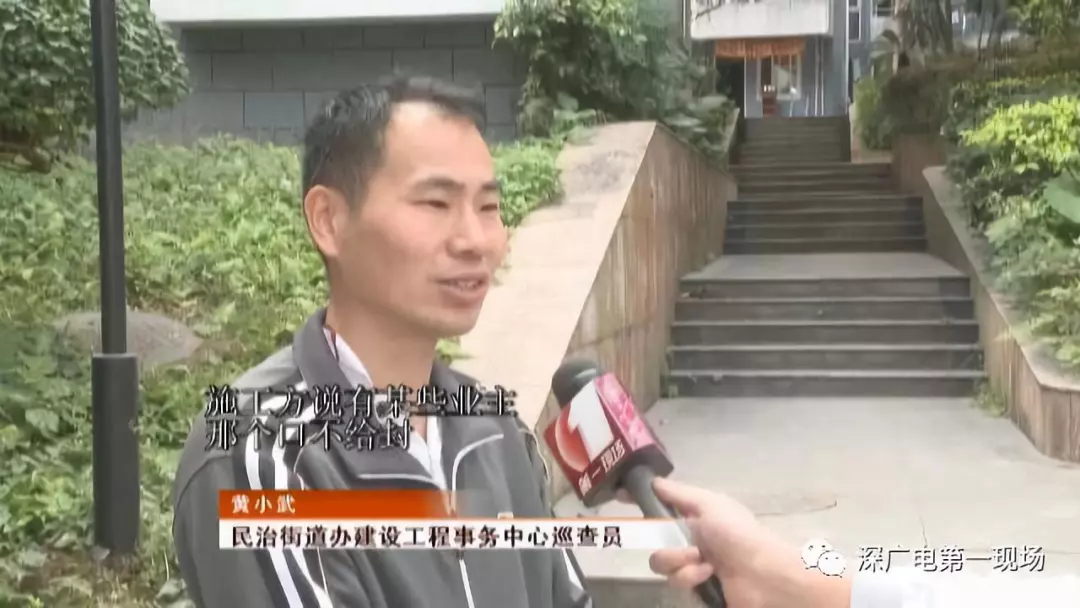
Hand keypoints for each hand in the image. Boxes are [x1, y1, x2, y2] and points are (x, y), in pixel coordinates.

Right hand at [622, 478, 850, 607]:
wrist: (763, 575)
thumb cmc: (737, 533)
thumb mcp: (708, 504)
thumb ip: (677, 493)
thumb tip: (651, 480)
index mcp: (697, 516)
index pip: (662, 506)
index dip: (642, 502)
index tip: (620, 498)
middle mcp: (693, 539)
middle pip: (656, 540)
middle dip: (667, 545)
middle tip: (688, 548)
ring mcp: (694, 566)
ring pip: (662, 564)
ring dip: (679, 563)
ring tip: (703, 564)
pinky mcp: (697, 589)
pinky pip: (676, 583)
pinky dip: (690, 578)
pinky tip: (708, 576)